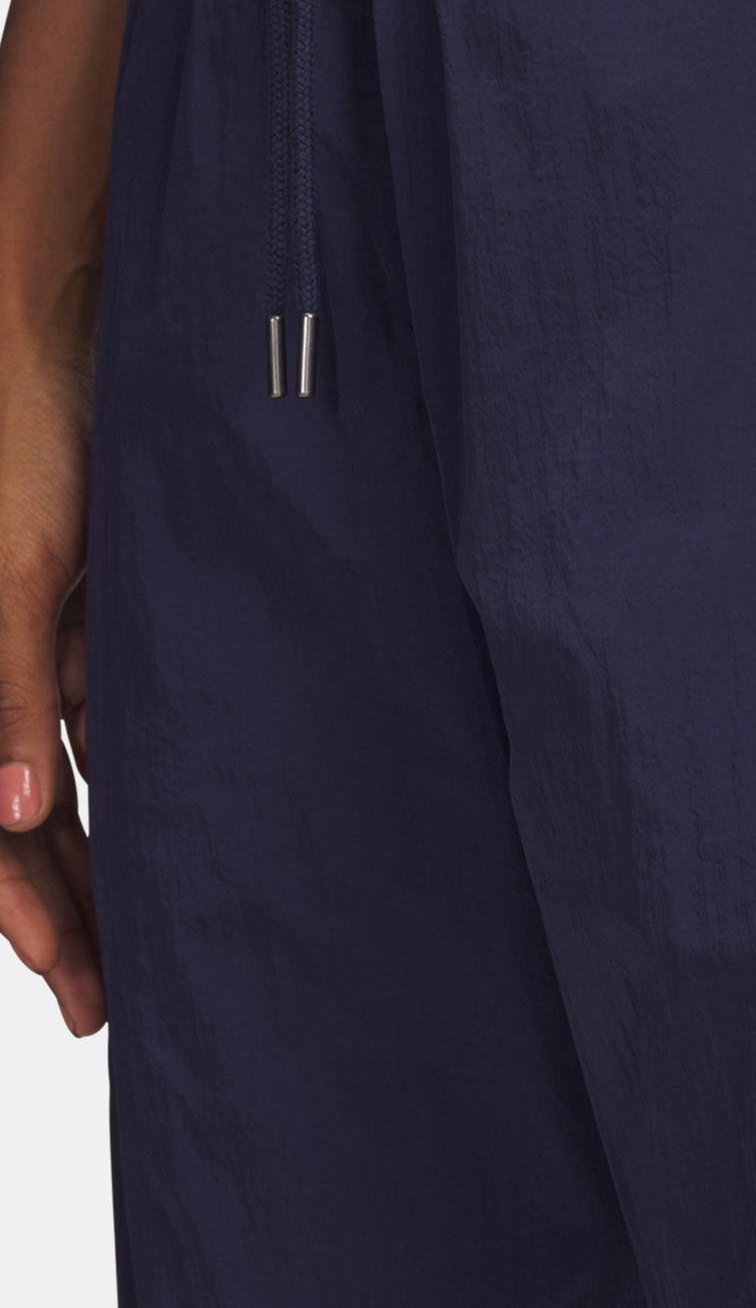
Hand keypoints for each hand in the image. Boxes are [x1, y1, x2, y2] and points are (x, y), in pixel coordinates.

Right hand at [0, 350, 102, 1035]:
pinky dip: (119, 771)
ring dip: (93, 855)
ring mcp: (37, 644)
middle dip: (59, 908)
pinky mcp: (80, 611)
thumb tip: (16, 816)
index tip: (68, 971)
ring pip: (60, 778)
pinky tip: (153, 827)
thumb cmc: (27, 441)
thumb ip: (10, 689)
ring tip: (132, 939)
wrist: (75, 343)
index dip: (19, 902)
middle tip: (104, 999)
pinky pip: (92, 711)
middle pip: (21, 817)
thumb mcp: (21, 574)